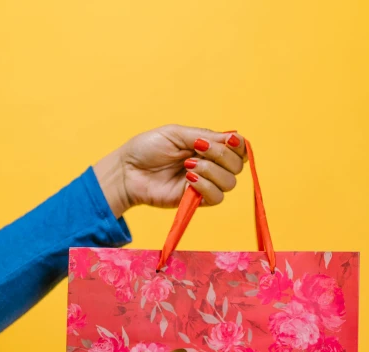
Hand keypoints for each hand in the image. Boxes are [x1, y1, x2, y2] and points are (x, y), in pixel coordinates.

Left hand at [93, 124, 245, 218]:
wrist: (128, 171)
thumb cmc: (148, 148)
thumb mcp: (176, 134)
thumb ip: (205, 136)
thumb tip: (231, 139)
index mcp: (208, 147)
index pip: (238, 149)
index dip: (239, 145)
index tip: (229, 140)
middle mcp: (210, 166)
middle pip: (237, 166)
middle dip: (222, 155)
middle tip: (197, 150)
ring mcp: (204, 184)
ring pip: (229, 183)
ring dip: (212, 171)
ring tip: (188, 165)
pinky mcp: (195, 201)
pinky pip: (215, 197)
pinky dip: (206, 186)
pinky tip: (189, 178)